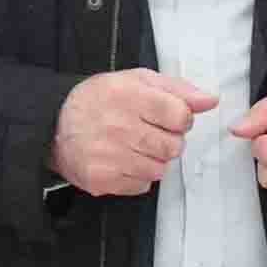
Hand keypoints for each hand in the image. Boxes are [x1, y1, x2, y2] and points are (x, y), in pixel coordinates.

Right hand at [53, 68, 212, 197]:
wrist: (56, 124)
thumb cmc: (101, 99)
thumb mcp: (137, 81)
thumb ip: (177, 89)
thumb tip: (210, 101)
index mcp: (128, 96)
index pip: (180, 115)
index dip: (180, 118)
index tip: (168, 117)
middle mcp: (118, 126)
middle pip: (174, 146)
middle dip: (168, 140)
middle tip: (148, 132)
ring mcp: (109, 156)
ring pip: (160, 169)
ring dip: (153, 159)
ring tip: (133, 146)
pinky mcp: (102, 179)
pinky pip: (142, 185)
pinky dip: (137, 176)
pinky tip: (122, 160)